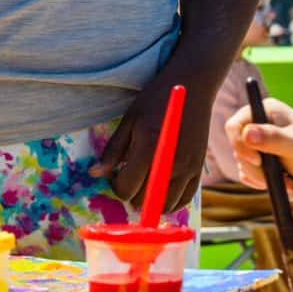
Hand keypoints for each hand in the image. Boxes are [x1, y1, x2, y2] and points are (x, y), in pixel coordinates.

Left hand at [95, 76, 209, 212]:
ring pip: (165, 205)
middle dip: (131, 193)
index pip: (126, 188)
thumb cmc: (156, 100)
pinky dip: (172, 202)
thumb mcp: (129, 121)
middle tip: (128, 177)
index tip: (114, 174)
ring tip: (144, 185)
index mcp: (149, 150)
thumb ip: (113, 151)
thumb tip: (93, 173)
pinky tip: (162, 191)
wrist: (192, 86)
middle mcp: (171, 164)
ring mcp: (188, 169)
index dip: (115, 185)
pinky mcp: (199, 169)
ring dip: (151, 202)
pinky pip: (185, 199)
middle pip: (144, 200)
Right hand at [227, 97, 292, 184]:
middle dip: (257, 168)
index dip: (240, 145)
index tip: (257, 161)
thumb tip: (247, 133)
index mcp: (262, 111)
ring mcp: (249, 140)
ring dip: (262, 177)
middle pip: (237, 149)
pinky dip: (261, 181)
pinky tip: (280, 180)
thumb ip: (273, 137)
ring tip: (287, 181)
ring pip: (241, 164)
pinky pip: (245, 173)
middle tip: (280, 179)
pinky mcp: (250, 156)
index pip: (234, 126)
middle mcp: (252, 123)